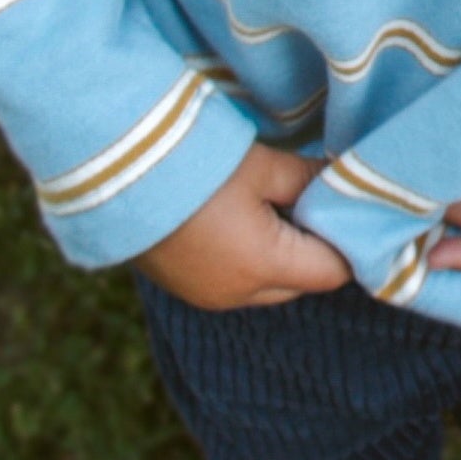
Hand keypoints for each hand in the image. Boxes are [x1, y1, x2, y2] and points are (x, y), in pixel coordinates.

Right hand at [131, 143, 352, 309]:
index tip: (349, 207)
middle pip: (302, 282)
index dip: (348, 240)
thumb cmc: (194, 164)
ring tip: (273, 205)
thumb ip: (308, 178)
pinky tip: (238, 218)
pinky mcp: (184, 288)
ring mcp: (207, 296)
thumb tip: (345, 180)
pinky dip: (249, 259)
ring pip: (269, 286)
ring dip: (280, 255)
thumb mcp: (261, 165)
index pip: (333, 271)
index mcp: (263, 267)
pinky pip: (236, 283)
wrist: (112, 171)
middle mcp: (238, 294)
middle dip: (314, 247)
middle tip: (312, 199)